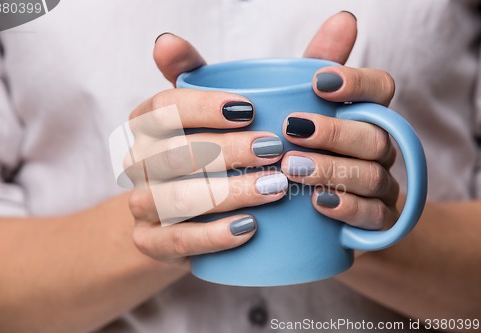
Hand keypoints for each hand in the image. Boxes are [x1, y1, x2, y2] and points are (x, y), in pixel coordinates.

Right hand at [129, 34, 286, 263]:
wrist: (182, 211)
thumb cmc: (219, 151)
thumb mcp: (239, 111)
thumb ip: (285, 72)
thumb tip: (343, 21)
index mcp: (149, 120)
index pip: (165, 106)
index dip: (204, 106)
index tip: (249, 109)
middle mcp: (138, 158)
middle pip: (173, 152)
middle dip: (225, 150)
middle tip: (274, 150)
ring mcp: (141, 202)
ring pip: (175, 198)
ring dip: (226, 193)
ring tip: (274, 188)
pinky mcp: (149, 240)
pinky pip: (175, 240)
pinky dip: (212, 235)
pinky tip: (250, 229)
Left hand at [281, 11, 399, 229]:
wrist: (310, 209)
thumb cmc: (306, 148)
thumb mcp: (306, 105)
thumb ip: (320, 65)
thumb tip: (345, 18)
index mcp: (365, 116)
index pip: (380, 89)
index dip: (356, 82)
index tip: (318, 82)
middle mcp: (380, 148)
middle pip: (375, 135)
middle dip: (334, 132)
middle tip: (293, 130)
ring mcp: (382, 186)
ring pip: (373, 175)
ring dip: (333, 169)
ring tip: (292, 168)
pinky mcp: (377, 219)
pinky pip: (375, 215)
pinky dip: (348, 207)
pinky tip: (319, 203)